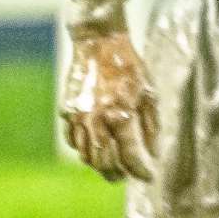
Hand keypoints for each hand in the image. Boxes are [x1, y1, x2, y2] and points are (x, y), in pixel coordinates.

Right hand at [61, 31, 157, 182]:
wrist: (98, 42)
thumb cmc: (128, 66)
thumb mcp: (149, 94)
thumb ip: (151, 128)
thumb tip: (151, 156)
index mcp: (120, 115)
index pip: (131, 158)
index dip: (142, 172)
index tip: (150, 176)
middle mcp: (97, 120)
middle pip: (106, 165)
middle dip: (120, 174)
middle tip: (128, 174)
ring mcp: (78, 117)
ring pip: (87, 157)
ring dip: (102, 165)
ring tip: (113, 165)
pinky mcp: (67, 111)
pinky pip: (73, 141)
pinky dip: (85, 149)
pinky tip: (96, 145)